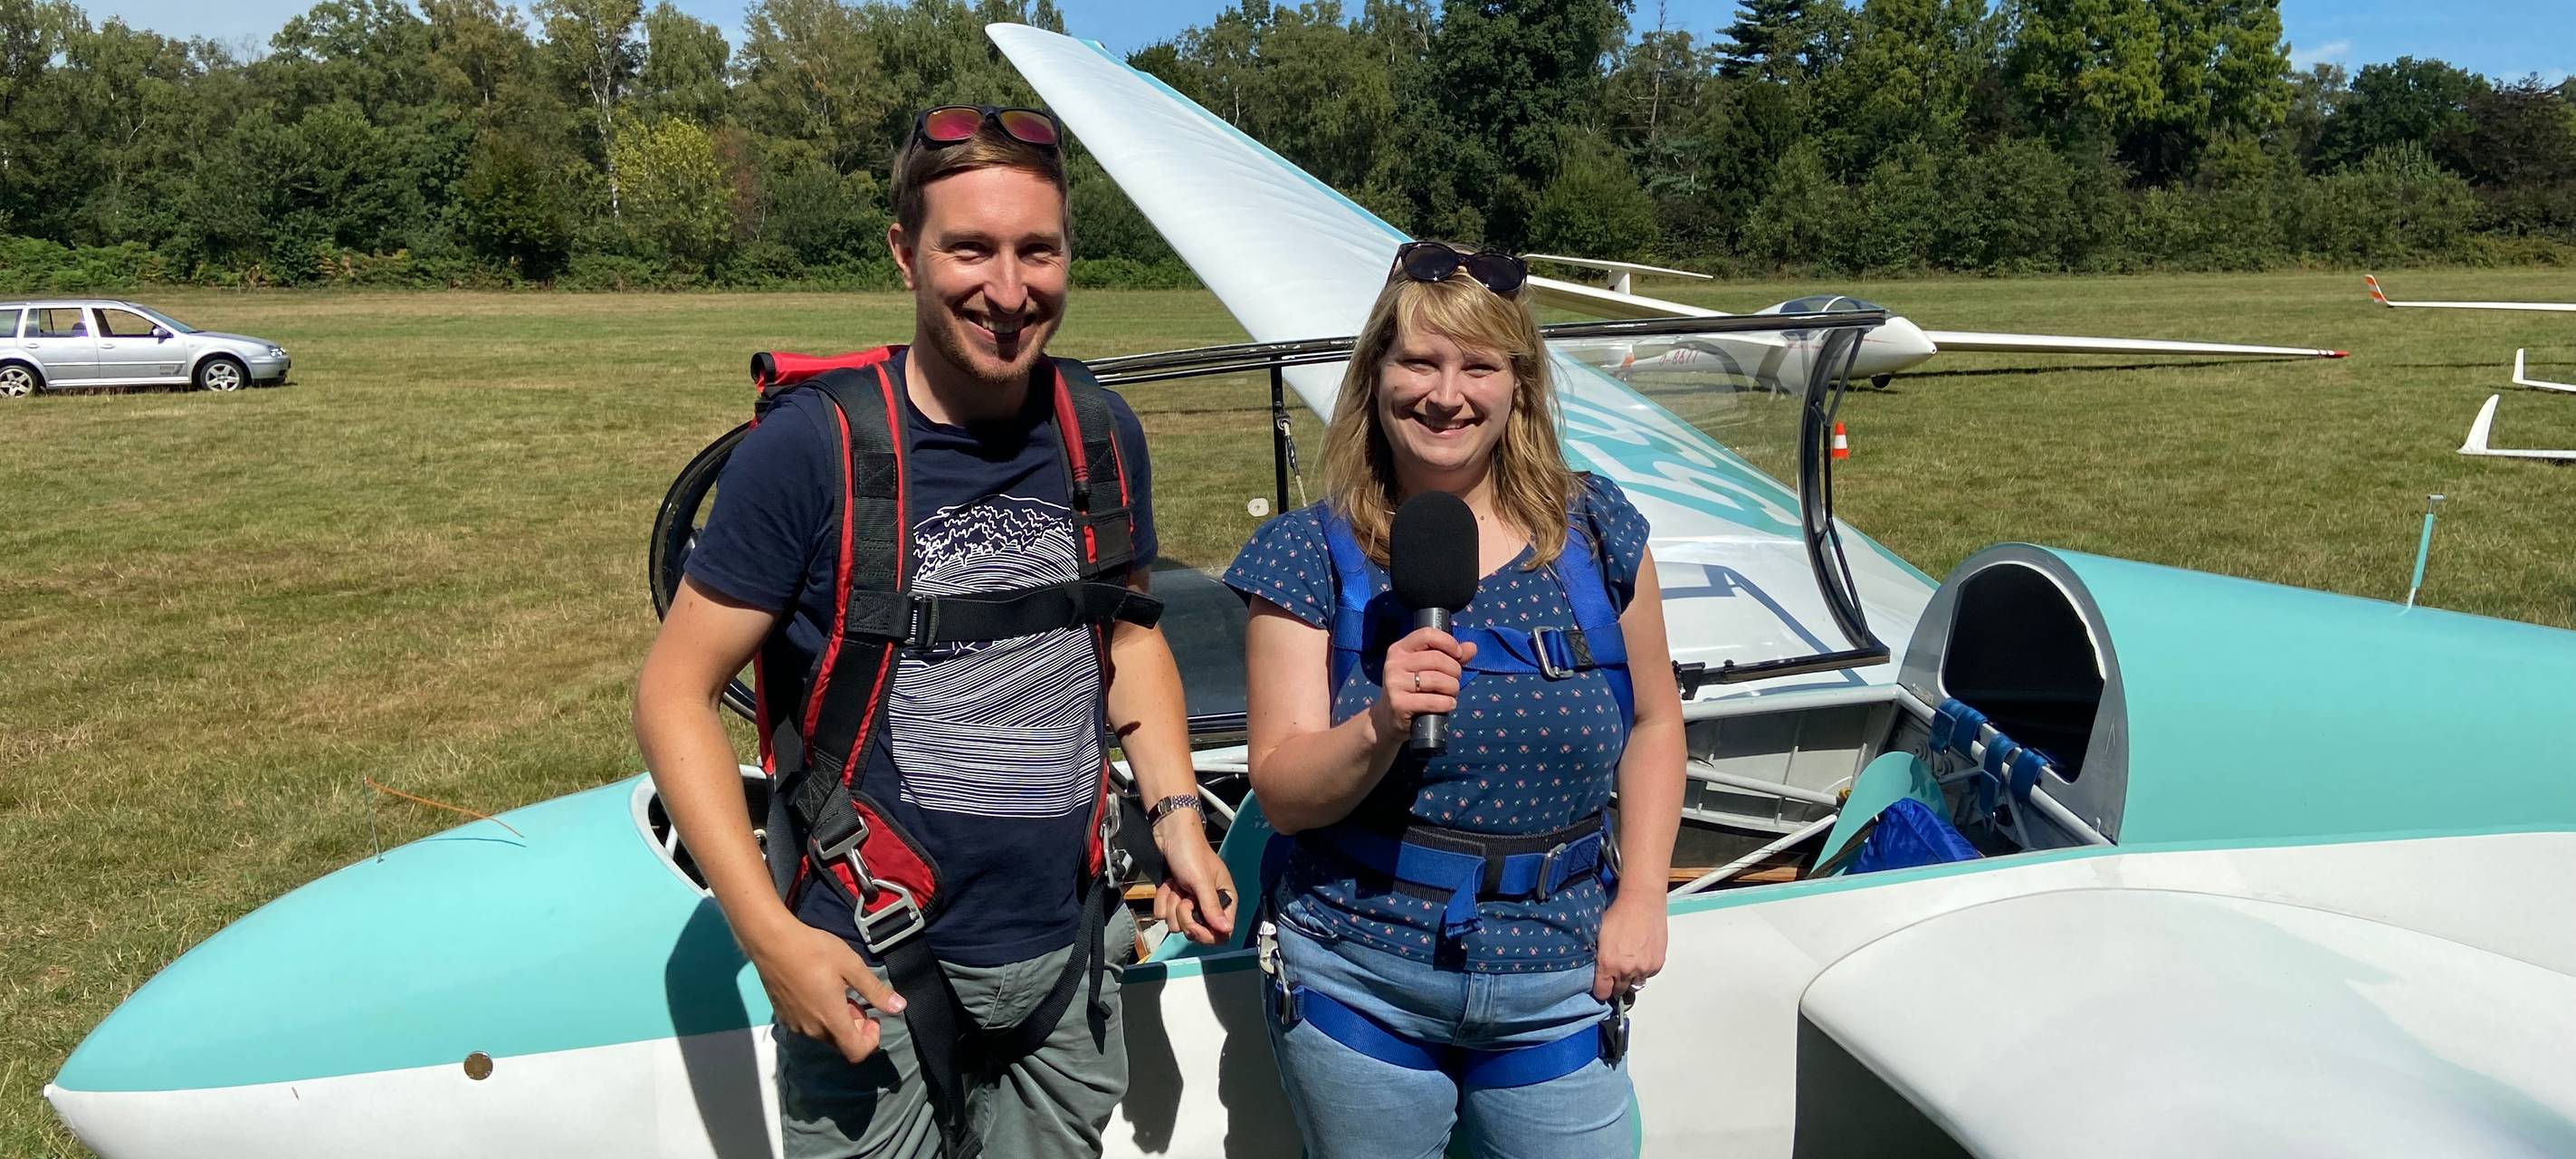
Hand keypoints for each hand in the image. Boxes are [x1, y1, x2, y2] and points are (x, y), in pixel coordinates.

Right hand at [742, 915, 906, 1062]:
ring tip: (838, 990)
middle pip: (841, 1043)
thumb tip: (900, 1007)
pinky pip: (808, 1025)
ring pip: (824, 1033)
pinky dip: (820, 1015)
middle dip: (855, 1026)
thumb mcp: (851, 966)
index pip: (856, 1053)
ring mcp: (795, 1024)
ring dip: (837, 1020)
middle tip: (856, 998)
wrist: (772, 942)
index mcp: (831, 1020)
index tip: (873, 1018)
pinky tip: (819, 990)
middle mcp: (812, 1029)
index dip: (871, 1041)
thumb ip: (875, 991)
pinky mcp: (783, 1016)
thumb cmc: (814, 951)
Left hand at [1153, 812, 1238, 943]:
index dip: (1206, 934)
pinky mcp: (1174, 899)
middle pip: (1196, 931)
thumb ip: (1212, 907)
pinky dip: (1162, 898)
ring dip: (1171, 903)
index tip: (1193, 926)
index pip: (1222, 932)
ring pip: (1176, 924)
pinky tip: (1168, 884)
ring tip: (1176, 884)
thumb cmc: (1191, 850)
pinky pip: (1163, 913)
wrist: (1169, 834)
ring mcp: (1190, 902)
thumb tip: (1226, 929)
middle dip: (1184, 915)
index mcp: (1225, 899)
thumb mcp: (1202, 880)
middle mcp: (1208, 904)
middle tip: (1184, 897)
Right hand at [1370, 627, 1477, 737]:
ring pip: (1437, 680)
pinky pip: (1433, 700)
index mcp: (1400, 649)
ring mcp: (1394, 684)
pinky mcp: (1399, 704)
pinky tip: (1448, 704)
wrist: (1390, 718)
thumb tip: (1472, 648)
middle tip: (1455, 681)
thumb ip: (1450, 657)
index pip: (1427, 635)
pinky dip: (1447, 703)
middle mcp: (1394, 663)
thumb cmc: (1413, 690)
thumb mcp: (1428, 669)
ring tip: (1451, 694)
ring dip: (1453, 688)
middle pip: (1437, 659)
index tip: (1458, 654)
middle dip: (1454, 671)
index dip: (1448, 642)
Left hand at [1592, 893, 1665, 1001]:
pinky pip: (1648, 975)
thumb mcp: (1599, 936)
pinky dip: (1644, 969)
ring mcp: (1644, 968)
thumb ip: (1599, 958)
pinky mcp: (1657, 963)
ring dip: (1631, 977)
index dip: (1601, 989)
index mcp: (1608, 964)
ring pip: (1635, 984)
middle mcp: (1626, 970)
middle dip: (1616, 983)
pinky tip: (1641, 955)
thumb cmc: (1617, 914)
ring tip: (1630, 961)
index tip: (1601, 984)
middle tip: (1615, 971)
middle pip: (1619, 991)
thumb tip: (1598, 971)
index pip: (1602, 993)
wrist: (1642, 902)